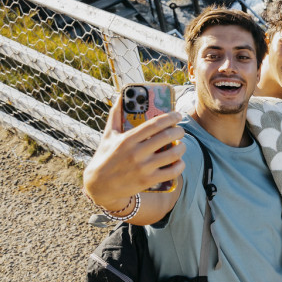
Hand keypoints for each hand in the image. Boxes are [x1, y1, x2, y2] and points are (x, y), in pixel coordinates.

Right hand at [83, 94, 185, 208]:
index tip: (178, 115)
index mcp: (128, 139)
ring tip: (182, 145)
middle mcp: (136, 153)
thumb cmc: (105, 156)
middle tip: (181, 130)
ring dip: (182, 147)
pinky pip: (172, 172)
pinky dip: (179, 166)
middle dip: (179, 131)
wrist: (99, 185)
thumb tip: (120, 96)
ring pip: (173, 154)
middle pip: (167, 137)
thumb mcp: (108, 135)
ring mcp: (143, 168)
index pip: (155, 124)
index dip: (170, 118)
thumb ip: (115, 115)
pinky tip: (179, 162)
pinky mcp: (148, 181)